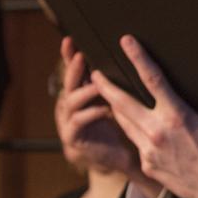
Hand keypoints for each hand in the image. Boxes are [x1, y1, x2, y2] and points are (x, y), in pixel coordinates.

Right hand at [56, 37, 141, 177]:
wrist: (110, 159)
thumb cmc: (116, 126)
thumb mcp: (115, 100)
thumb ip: (115, 82)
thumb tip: (130, 55)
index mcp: (78, 92)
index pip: (73, 70)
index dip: (69, 54)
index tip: (71, 39)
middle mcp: (69, 104)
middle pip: (69, 81)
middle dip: (74, 68)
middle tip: (80, 56)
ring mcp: (67, 120)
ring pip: (72, 100)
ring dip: (85, 90)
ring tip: (98, 83)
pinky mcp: (72, 137)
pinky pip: (79, 121)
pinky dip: (92, 113)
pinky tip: (105, 109)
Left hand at [91, 35, 197, 197]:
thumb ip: (182, 110)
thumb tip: (170, 99)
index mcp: (177, 115)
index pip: (152, 79)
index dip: (138, 58)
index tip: (126, 42)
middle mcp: (158, 131)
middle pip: (123, 102)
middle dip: (106, 87)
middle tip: (96, 74)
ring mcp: (149, 149)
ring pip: (125, 122)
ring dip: (117, 109)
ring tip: (110, 98)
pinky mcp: (147, 164)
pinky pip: (136, 143)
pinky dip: (137, 135)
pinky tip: (142, 133)